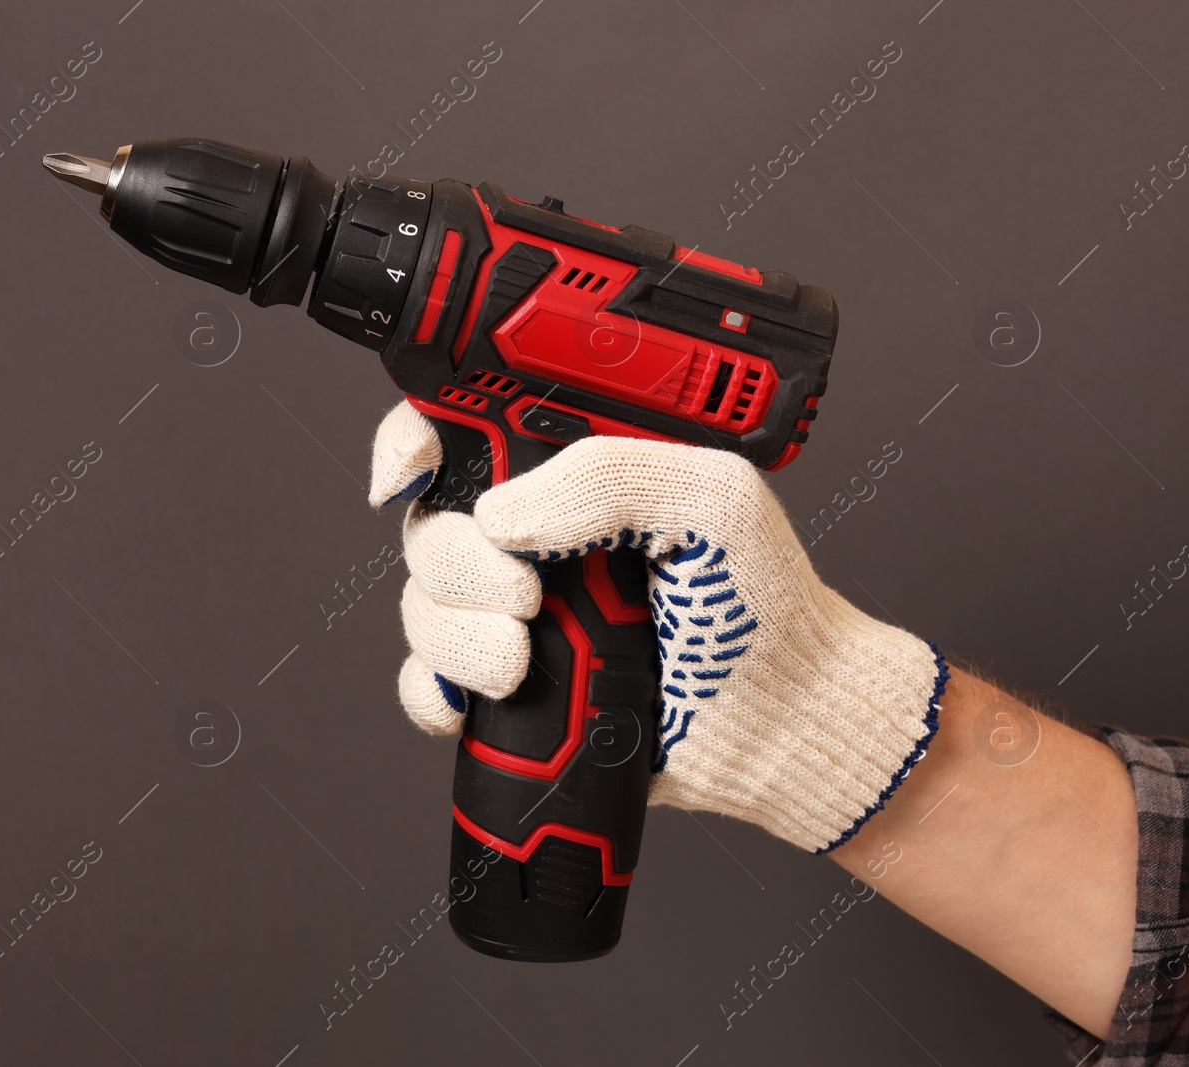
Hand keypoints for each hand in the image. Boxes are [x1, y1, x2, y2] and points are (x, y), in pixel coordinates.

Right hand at [369, 400, 947, 851]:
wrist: (778, 726)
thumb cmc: (763, 605)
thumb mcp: (712, 501)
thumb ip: (612, 476)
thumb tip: (504, 514)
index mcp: (576, 478)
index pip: (466, 432)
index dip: (417, 440)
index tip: (410, 469)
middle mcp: (537, 540)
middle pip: (429, 526)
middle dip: (458, 564)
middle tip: (526, 592)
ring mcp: (518, 615)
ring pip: (423, 607)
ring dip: (458, 636)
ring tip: (524, 660)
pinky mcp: (511, 688)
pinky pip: (428, 686)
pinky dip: (437, 694)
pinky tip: (481, 700)